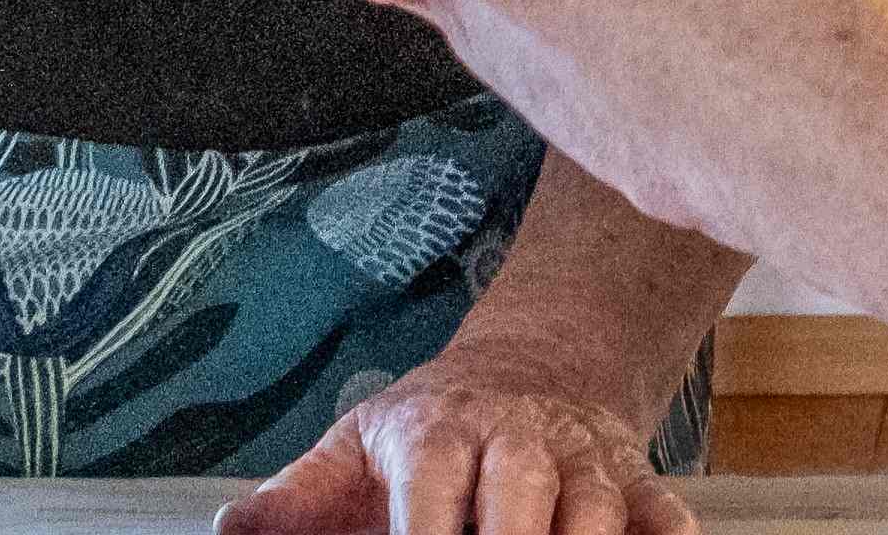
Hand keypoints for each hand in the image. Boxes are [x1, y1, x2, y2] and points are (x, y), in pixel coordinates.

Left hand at [216, 336, 692, 534]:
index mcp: (438, 434)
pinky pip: (658, 509)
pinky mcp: (633, 477)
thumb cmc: (428, 431)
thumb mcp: (353, 447)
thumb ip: (293, 499)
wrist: (535, 368)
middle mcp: (515, 441)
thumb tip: (229, 530)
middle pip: (519, 495)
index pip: (429, 489)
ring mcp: (581, 458)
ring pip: (592, 507)